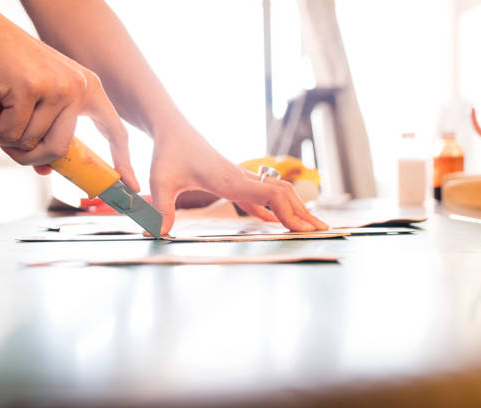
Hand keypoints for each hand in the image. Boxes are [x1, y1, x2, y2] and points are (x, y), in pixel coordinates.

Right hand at [0, 11, 138, 189]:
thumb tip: (46, 170)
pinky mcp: (31, 89)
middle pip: (60, 150)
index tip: (132, 185)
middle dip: (28, 157)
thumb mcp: (38, 99)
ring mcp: (58, 88)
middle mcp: (79, 88)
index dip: (123, 161)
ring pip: (31, 144)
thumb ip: (46, 131)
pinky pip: (10, 133)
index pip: (116, 131)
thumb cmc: (6, 66)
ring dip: (3, 137)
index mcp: (89, 89)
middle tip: (6, 144)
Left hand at [149, 122, 328, 234]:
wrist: (172, 127)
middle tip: (322, 231)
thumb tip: (159, 235)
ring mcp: (240, 177)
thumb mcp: (161, 181)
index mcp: (230, 180)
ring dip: (294, 208)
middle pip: (283, 194)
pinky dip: (273, 208)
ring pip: (277, 192)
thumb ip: (161, 208)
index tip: (305, 229)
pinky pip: (260, 195)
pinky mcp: (233, 178)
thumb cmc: (167, 152)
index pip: (271, 196)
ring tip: (310, 226)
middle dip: (302, 213)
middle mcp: (241, 177)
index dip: (290, 213)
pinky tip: (275, 221)